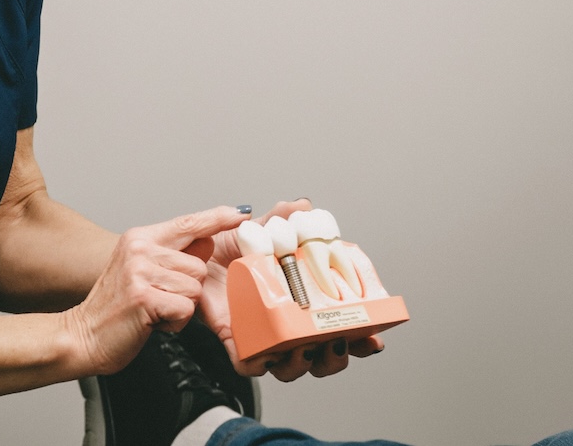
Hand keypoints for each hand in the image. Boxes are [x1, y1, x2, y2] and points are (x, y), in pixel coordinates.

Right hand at [65, 206, 248, 375]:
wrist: (82, 335)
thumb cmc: (114, 308)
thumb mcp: (139, 270)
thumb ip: (170, 255)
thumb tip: (206, 241)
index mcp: (139, 238)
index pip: (187, 223)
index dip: (216, 218)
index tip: (240, 212)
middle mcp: (139, 249)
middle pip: (198, 265)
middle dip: (188, 290)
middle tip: (160, 300)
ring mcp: (140, 272)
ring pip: (194, 288)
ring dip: (181, 308)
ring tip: (155, 311)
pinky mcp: (143, 297)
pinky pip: (185, 309)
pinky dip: (175, 324)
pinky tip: (153, 323)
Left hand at [196, 199, 387, 381]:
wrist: (197, 253)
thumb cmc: (235, 247)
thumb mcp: (263, 228)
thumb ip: (283, 217)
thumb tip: (302, 206)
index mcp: (306, 301)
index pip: (344, 327)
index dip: (364, 337)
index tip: (375, 337)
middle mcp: (289, 323)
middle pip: (324, 356)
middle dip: (336, 357)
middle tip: (336, 340)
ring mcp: (265, 335)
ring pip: (292, 367)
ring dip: (302, 363)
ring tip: (304, 347)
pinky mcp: (237, 340)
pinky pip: (249, 364)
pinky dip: (258, 363)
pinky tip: (267, 354)